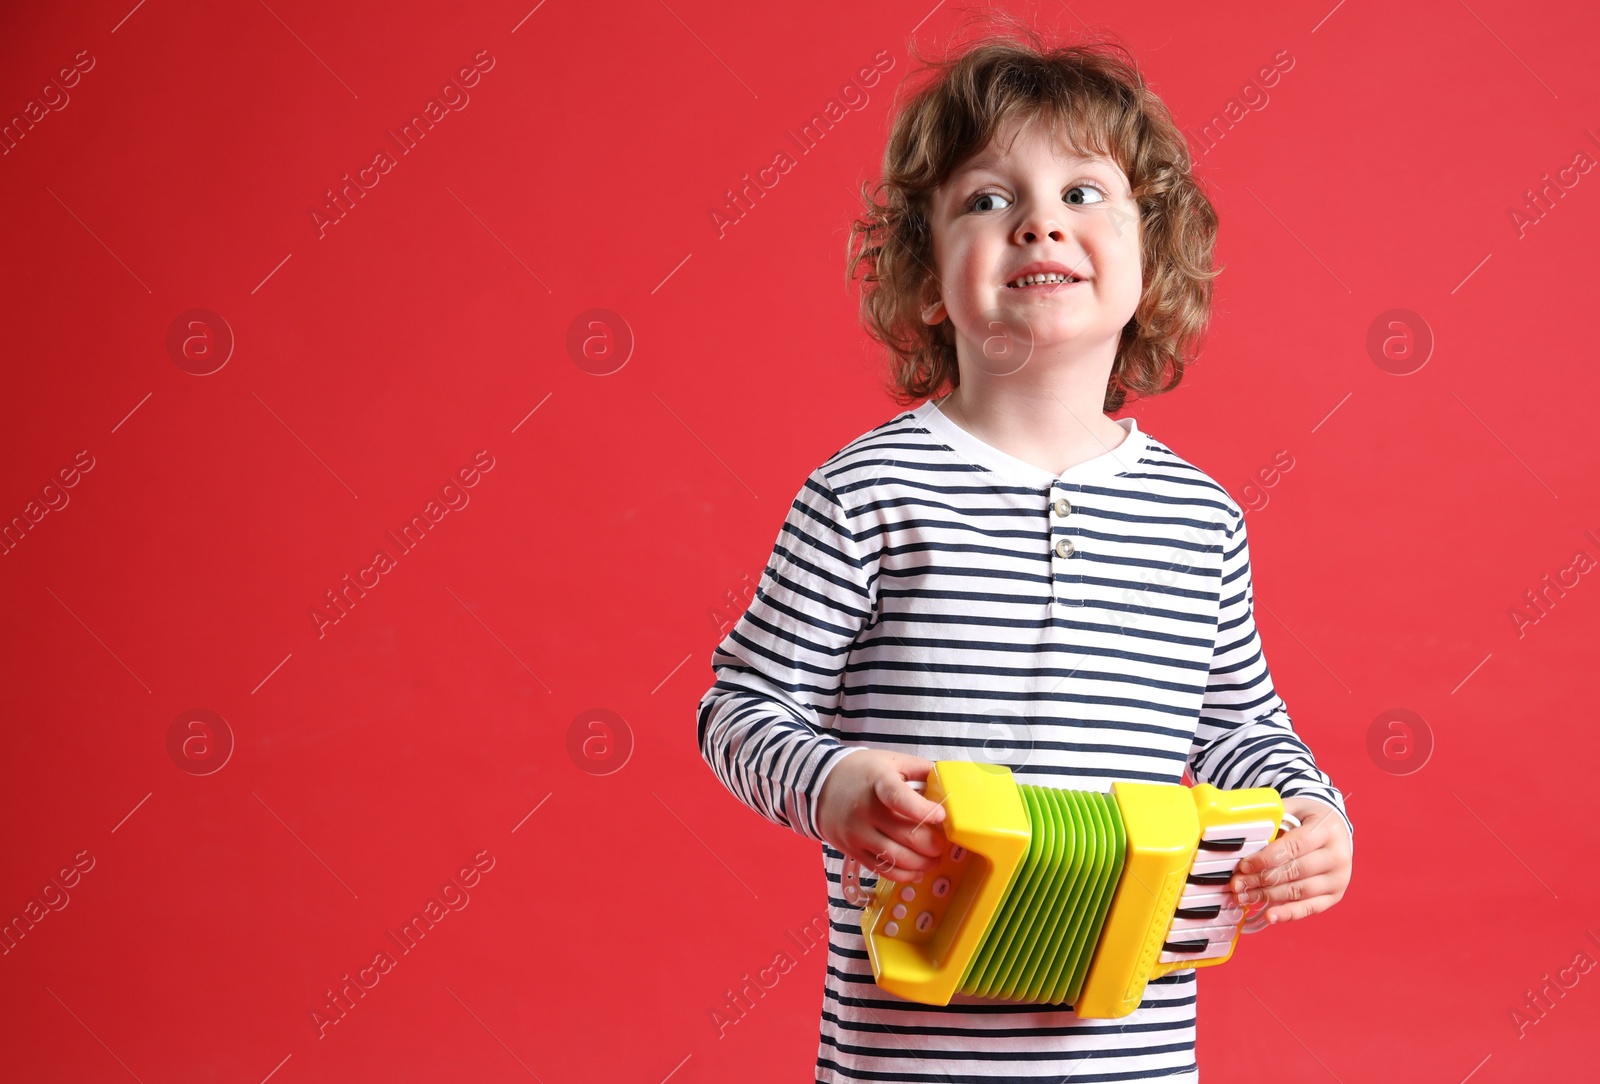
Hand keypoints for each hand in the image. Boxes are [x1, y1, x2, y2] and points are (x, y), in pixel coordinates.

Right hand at [817, 749, 947, 879]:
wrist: (817, 785)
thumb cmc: (861, 772)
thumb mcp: (890, 760)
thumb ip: (920, 769)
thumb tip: (947, 784)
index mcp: (878, 783)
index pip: (898, 797)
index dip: (922, 809)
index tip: (941, 816)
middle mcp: (865, 810)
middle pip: (906, 836)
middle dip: (933, 845)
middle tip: (942, 844)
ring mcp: (857, 834)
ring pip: (896, 858)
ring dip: (922, 863)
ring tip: (933, 859)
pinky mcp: (852, 851)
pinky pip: (881, 869)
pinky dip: (903, 875)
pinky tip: (916, 871)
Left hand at [1231, 797, 1351, 924]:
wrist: (1336, 830)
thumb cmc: (1310, 819)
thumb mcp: (1294, 809)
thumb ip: (1273, 820)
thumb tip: (1244, 834)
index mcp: (1327, 830)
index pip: (1294, 847)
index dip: (1266, 858)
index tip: (1244, 865)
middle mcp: (1337, 856)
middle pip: (1295, 871)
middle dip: (1262, 879)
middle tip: (1238, 883)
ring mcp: (1338, 878)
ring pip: (1300, 891)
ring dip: (1269, 896)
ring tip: (1245, 896)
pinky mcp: (1335, 895)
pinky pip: (1310, 908)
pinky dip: (1288, 913)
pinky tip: (1269, 915)